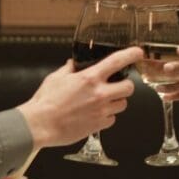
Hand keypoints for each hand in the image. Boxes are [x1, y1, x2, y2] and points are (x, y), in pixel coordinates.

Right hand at [17, 46, 140, 147]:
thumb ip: (69, 69)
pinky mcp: (98, 126)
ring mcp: (101, 111)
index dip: (131, 55)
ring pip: (123, 105)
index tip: (138, 53)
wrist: (40, 124)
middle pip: (129, 87)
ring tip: (103, 102)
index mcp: (89, 78)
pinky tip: (95, 115)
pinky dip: (107, 117)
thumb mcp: (55, 78)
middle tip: (118, 86)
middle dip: (125, 85)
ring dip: (116, 102)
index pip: (117, 61)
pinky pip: (112, 119)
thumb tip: (73, 64)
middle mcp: (99, 94)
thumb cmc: (45, 102)